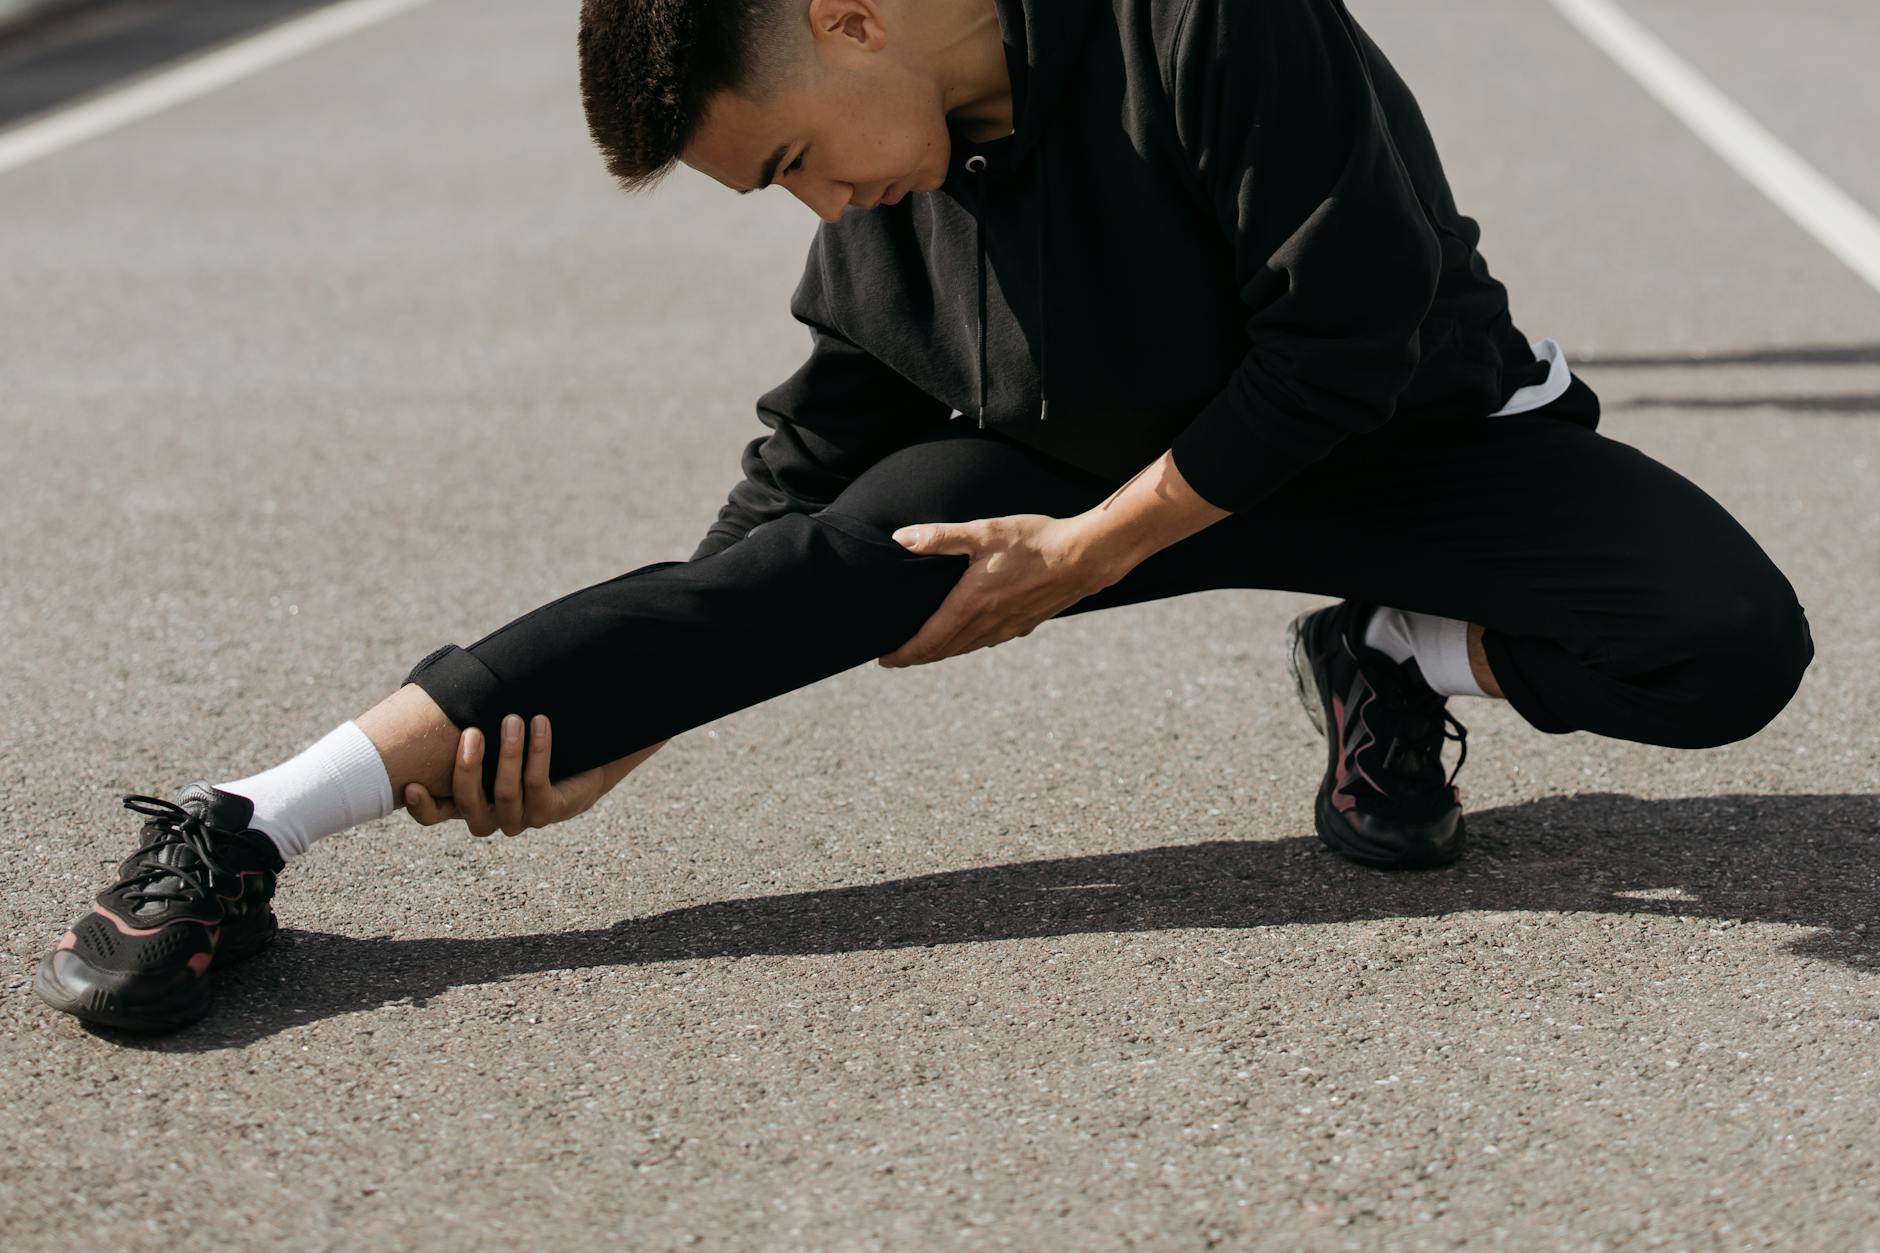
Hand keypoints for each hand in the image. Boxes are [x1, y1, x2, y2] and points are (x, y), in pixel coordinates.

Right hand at [403, 714, 610, 837]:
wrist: (577, 764)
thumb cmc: (522, 747)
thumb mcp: (490, 738)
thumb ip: (465, 728)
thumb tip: (441, 688)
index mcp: (464, 802)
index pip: (434, 814)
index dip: (422, 806)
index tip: (411, 785)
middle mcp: (487, 817)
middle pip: (468, 803)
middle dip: (468, 768)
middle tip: (473, 732)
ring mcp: (517, 819)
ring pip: (506, 792)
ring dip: (509, 754)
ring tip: (513, 719)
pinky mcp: (545, 813)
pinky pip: (537, 782)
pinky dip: (538, 751)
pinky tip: (540, 724)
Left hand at [877, 513, 1127, 666]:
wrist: (1085, 557)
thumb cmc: (1034, 541)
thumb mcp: (984, 532)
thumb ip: (941, 537)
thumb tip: (901, 539)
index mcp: (971, 604)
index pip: (928, 640)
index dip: (903, 654)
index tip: (884, 660)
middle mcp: (987, 623)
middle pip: (944, 650)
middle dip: (917, 657)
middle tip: (896, 658)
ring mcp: (1008, 627)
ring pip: (966, 649)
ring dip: (942, 653)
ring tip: (925, 651)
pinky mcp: (1025, 623)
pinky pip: (988, 642)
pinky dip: (968, 644)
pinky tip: (968, 637)